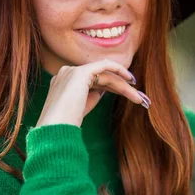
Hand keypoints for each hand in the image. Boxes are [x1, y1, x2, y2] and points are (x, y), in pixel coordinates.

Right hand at [36, 59, 150, 128]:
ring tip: (139, 99)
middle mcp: (66, 73)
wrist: (55, 129)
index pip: (92, 80)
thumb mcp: (80, 108)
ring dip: (124, 86)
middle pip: (100, 77)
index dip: (112, 87)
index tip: (128, 96)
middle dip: (121, 86)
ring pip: (105, 75)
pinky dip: (119, 70)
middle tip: (139, 98)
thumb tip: (106, 89)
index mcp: (62, 82)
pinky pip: (105, 66)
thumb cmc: (66, 126)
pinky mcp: (80, 73)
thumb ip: (91, 95)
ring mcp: (72, 71)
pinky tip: (131, 81)